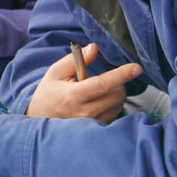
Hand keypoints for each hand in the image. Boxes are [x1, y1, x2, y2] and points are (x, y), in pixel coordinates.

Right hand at [26, 43, 142, 122]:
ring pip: (118, 104)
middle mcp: (83, 112)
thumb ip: (75, 59)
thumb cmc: (49, 92)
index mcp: (72, 96)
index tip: (136, 68)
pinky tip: (98, 101)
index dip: (121, 75)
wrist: (39, 118)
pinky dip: (112, 103)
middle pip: (116, 94)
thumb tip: (94, 48)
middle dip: (117, 82)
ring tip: (96, 91)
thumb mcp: (56, 72)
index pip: (102, 85)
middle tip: (104, 78)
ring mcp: (91, 123)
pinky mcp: (96, 129)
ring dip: (115, 93)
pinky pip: (115, 113)